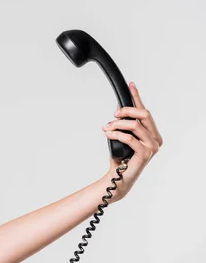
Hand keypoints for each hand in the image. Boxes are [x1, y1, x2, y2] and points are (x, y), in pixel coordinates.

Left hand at [101, 82, 162, 199]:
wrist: (118, 177)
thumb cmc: (121, 157)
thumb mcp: (121, 136)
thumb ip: (123, 123)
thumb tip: (118, 109)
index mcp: (151, 133)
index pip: (144, 111)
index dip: (137, 97)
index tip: (131, 85)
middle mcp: (155, 138)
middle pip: (144, 114)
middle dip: (126, 110)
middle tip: (113, 115)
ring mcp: (152, 146)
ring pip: (135, 125)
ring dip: (117, 125)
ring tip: (106, 129)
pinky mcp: (145, 154)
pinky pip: (129, 138)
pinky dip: (117, 134)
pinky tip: (109, 135)